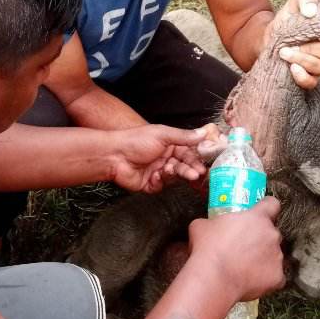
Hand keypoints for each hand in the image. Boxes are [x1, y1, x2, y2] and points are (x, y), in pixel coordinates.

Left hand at [109, 123, 225, 193]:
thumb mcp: (162, 134)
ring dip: (180, 174)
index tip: (205, 163)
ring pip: (175, 176)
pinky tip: (157, 174)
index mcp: (169, 145)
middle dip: (191, 169)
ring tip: (183, 173)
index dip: (197, 158)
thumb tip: (203, 132)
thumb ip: (183, 136)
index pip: (188, 152)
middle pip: (184, 166)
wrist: (114, 155)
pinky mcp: (150, 184)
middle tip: (198, 172)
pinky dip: (161, 180)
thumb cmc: (135, 141)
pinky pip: (162, 185)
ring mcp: (158, 171)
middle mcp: (165, 158)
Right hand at [188, 197, 284, 301]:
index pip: (272, 204)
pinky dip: (265, 277)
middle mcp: (272, 235)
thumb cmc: (207, 249)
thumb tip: (210, 225)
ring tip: (244, 265)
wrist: (214, 279)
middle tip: (243, 245)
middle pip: (271, 232)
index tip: (259, 213)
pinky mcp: (278, 277)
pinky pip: (275, 275)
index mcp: (257, 217)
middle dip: (260, 237)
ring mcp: (277, 257)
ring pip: (274, 254)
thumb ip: (213, 221)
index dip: (266, 208)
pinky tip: (250, 279)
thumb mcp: (201, 225)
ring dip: (263, 257)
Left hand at [267, 0, 319, 89]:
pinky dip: (302, 77)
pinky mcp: (308, 76)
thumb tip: (311, 11)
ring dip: (302, 59)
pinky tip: (292, 68)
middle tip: (295, 42)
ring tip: (285, 51)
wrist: (269, 36)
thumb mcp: (296, 1)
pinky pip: (311, 83)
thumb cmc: (290, 17)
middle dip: (313, 48)